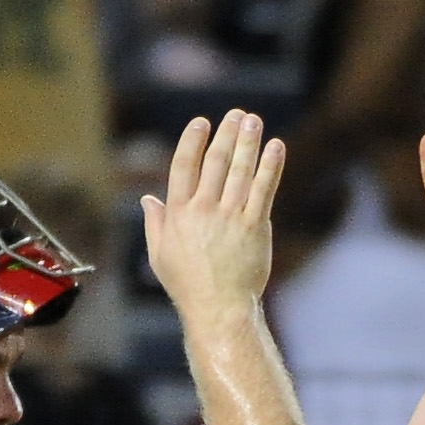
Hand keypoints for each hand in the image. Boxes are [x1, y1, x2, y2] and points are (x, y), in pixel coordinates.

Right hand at [142, 109, 284, 315]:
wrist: (219, 309)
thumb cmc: (188, 285)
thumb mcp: (160, 255)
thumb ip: (156, 223)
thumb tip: (148, 198)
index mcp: (178, 213)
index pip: (184, 166)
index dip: (193, 140)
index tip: (202, 122)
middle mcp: (204, 210)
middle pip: (215, 161)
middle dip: (227, 133)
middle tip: (237, 115)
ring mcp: (230, 218)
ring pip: (241, 171)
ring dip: (249, 142)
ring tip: (254, 121)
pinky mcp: (255, 227)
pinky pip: (264, 190)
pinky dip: (271, 166)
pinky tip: (276, 147)